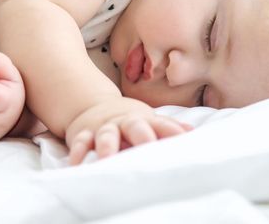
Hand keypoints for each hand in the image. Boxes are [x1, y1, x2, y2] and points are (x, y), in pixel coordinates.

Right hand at [66, 97, 192, 164]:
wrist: (92, 105)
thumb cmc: (128, 119)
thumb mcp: (148, 119)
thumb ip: (168, 127)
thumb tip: (191, 131)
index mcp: (143, 119)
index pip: (160, 124)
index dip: (171, 131)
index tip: (183, 139)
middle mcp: (124, 122)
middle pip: (134, 126)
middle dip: (142, 137)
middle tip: (149, 148)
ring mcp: (104, 127)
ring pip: (106, 135)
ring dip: (108, 146)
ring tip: (108, 160)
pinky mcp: (84, 134)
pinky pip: (80, 141)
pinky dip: (78, 151)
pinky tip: (77, 164)